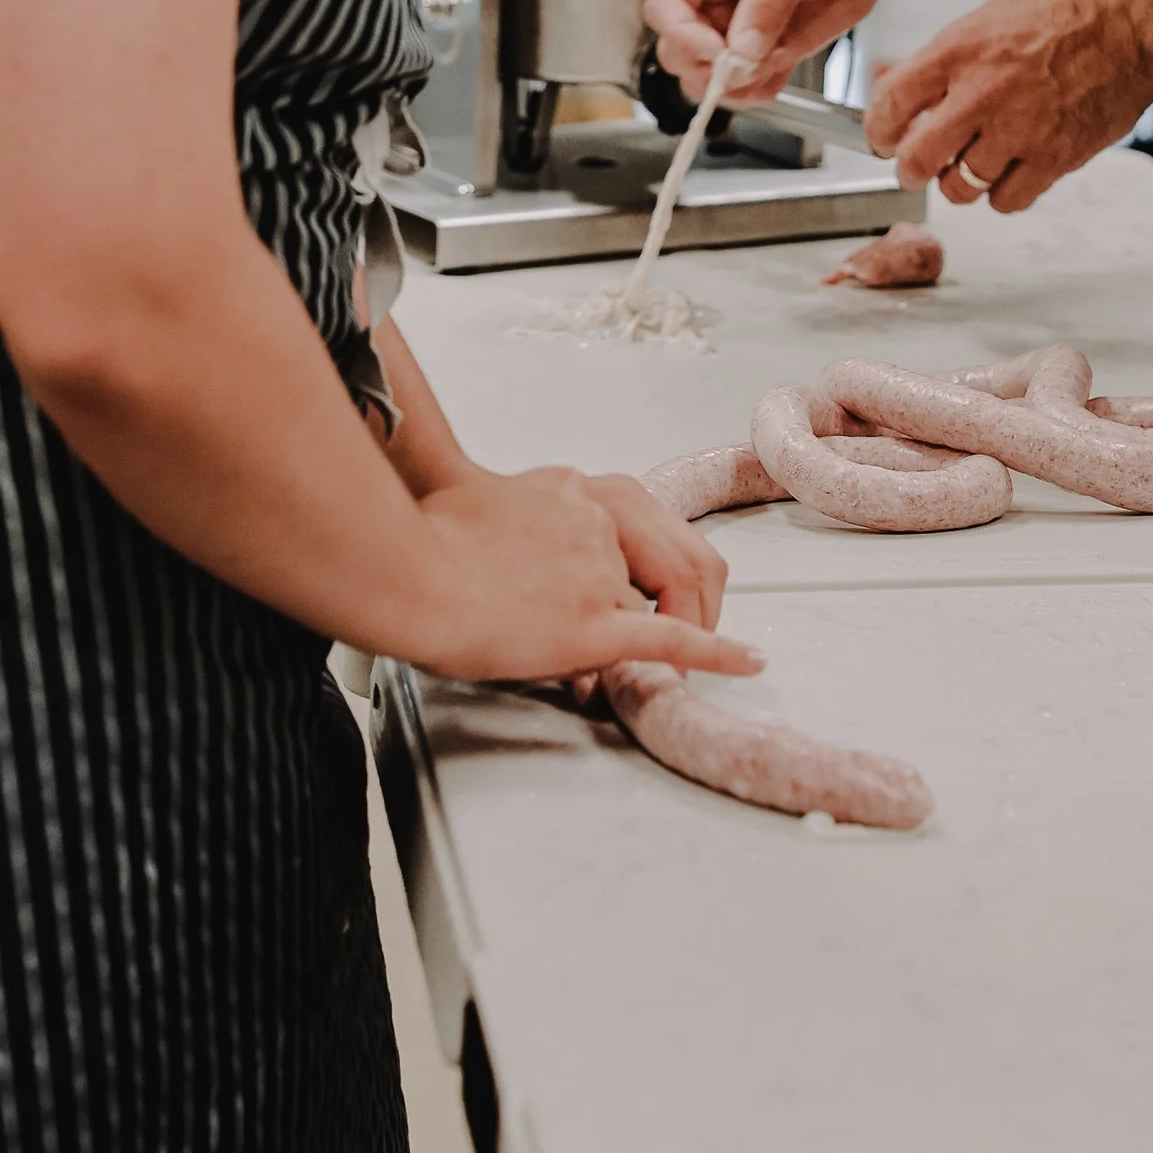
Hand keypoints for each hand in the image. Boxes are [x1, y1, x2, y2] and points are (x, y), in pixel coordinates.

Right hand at [401, 465, 762, 685]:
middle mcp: (596, 518)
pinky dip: (717, 653)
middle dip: (689, 598)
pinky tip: (746, 661)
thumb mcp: (480, 515)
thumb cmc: (422, 544)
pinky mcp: (593, 621)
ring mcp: (598, 570)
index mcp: (574, 488)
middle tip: (686, 630)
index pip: (643, 524)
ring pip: (655, 606)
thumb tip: (538, 592)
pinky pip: (671, 638)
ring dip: (671, 635)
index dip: (654, 568)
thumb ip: (523, 549)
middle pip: (678, 555)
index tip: (653, 591)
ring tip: (671, 665)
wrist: (405, 571)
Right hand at [644, 0, 899, 103]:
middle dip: (709, 67)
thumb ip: (769, 1)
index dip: (683, 34)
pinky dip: (760, 89)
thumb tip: (743, 48)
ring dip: (737, 83)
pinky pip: (745, 85)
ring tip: (775, 60)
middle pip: (676, 49)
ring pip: (706, 75)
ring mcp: (736, 25)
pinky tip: (783, 68)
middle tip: (749, 63)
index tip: (719, 51)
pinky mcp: (764, 47)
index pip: (665, 3)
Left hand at [867, 0, 1152, 212]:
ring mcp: (1019, 130)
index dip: (878, 129)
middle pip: (917, 160)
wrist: (1132, 17)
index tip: (883, 137)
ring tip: (973, 161)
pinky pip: (1007, 200)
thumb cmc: (1067, 10)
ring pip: (961, 187)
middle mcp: (983, 93)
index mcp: (959, 50)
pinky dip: (1002, 194)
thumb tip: (895, 82)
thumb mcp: (988, 17)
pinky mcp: (1055, 157)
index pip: (890, 104)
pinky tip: (1010, 170)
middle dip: (909, 168)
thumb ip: (942, 58)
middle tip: (915, 166)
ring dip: (960, 180)